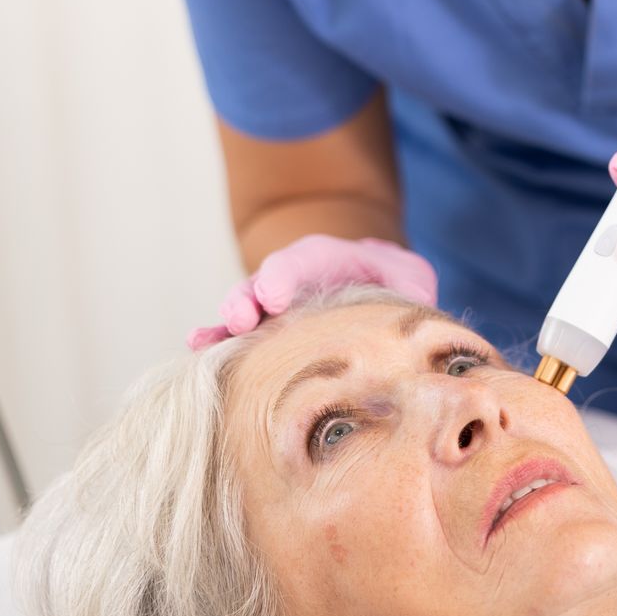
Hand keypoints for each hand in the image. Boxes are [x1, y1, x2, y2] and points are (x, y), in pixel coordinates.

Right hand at [186, 234, 437, 350]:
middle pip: (260, 285)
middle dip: (246, 300)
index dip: (284, 277)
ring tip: (202, 341)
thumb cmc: (390, 284)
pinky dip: (218, 345)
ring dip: (223, 327)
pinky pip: (239, 338)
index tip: (275, 297)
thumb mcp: (406, 278)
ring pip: (242, 312)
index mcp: (324, 261)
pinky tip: (199, 354)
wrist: (372, 289)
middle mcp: (290, 282)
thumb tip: (418, 306)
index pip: (299, 262)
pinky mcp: (267, 335)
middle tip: (240, 320)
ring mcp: (273, 309)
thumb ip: (411, 289)